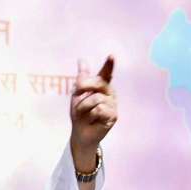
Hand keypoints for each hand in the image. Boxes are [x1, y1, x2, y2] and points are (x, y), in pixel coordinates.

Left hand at [70, 55, 117, 171]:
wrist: (80, 133)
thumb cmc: (80, 114)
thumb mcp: (78, 94)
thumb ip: (82, 78)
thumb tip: (82, 60)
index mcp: (102, 86)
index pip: (106, 73)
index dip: (109, 65)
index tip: (111, 56)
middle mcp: (110, 93)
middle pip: (99, 83)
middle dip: (85, 87)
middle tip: (77, 94)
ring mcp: (113, 104)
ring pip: (96, 98)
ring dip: (85, 107)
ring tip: (85, 114)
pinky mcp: (113, 115)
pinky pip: (99, 109)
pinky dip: (91, 115)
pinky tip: (92, 120)